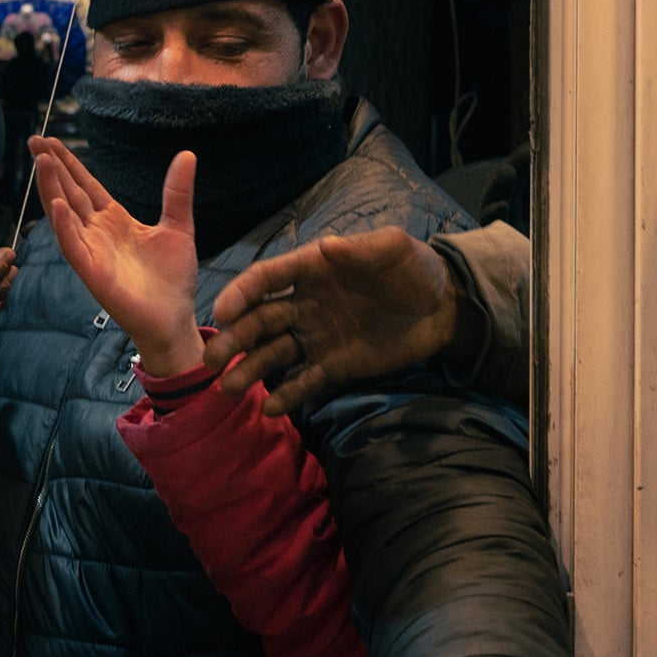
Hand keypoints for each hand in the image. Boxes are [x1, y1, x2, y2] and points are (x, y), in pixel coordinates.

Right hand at [31, 134, 201, 377]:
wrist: (175, 318)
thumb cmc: (173, 278)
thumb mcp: (178, 226)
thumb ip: (177, 192)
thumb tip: (187, 154)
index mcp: (115, 220)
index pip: (86, 185)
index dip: (69, 162)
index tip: (50, 140)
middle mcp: (97, 233)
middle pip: (69, 193)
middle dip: (52, 167)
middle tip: (34, 140)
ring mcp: (92, 252)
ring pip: (65, 215)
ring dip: (52, 189)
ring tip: (42, 161)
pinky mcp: (93, 274)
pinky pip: (73, 247)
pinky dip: (64, 226)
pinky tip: (57, 204)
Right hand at [204, 227, 466, 414]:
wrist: (444, 308)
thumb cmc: (415, 270)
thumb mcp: (395, 250)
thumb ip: (362, 250)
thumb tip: (327, 248)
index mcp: (311, 270)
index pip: (267, 280)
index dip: (242, 294)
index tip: (222, 312)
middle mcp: (306, 304)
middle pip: (261, 321)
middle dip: (235, 339)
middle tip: (212, 360)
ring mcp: (318, 337)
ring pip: (275, 353)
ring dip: (251, 369)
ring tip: (230, 389)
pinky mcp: (335, 365)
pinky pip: (306, 381)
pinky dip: (288, 394)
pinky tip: (270, 408)